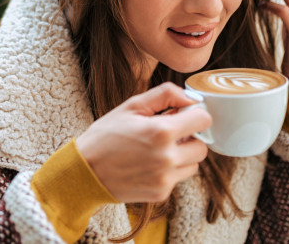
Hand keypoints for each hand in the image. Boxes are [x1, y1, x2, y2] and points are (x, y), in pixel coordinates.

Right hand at [75, 83, 210, 202]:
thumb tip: (191, 98)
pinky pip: (178, 178)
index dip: (194, 114)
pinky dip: (169, 170)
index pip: (203, 120)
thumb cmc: (105, 135)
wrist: (84, 171)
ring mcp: (165, 178)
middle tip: (167, 133)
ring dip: (182, 155)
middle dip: (189, 137)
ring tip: (157, 149)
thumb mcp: (131, 106)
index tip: (181, 115)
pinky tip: (147, 164)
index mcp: (161, 132)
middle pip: (202, 146)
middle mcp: (167, 158)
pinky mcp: (161, 193)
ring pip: (193, 164)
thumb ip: (165, 95)